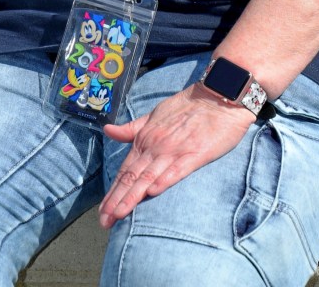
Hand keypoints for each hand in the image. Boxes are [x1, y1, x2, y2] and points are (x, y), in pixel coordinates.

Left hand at [98, 83, 254, 228]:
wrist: (216, 96)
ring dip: (132, 197)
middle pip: (132, 177)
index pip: (125, 169)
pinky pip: (176, 170)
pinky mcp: (194, 154)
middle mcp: (155, 146)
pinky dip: (163, 180)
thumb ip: (132, 128)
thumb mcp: (154, 114)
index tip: (102, 211)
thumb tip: (108, 130)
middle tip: (104, 222)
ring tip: (118, 215)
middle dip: (116, 201)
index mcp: (145, 138)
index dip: (112, 191)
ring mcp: (173, 150)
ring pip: (148, 177)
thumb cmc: (186, 106)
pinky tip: (151, 193)